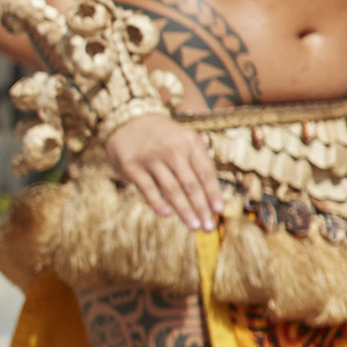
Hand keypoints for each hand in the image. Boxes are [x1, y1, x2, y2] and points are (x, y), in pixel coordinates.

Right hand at [105, 110, 222, 232]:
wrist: (128, 121)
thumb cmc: (162, 138)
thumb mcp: (183, 141)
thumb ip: (196, 163)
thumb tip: (210, 197)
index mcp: (190, 142)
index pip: (206, 172)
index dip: (213, 193)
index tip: (218, 211)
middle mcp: (172, 149)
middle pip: (191, 184)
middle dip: (201, 208)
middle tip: (208, 226)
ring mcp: (151, 158)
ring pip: (172, 190)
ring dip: (185, 210)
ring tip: (193, 225)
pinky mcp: (132, 166)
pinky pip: (149, 190)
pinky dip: (159, 203)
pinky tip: (167, 214)